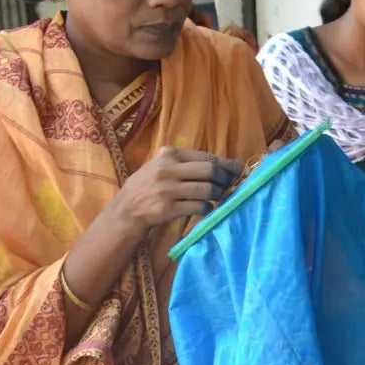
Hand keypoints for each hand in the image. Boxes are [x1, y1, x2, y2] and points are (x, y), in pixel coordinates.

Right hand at [108, 146, 241, 232]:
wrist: (126, 210)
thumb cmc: (148, 186)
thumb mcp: (161, 166)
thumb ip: (186, 163)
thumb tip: (223, 165)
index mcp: (168, 154)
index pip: (206, 156)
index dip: (226, 164)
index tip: (238, 170)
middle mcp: (167, 169)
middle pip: (210, 170)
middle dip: (225, 178)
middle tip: (229, 185)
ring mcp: (168, 189)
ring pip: (207, 189)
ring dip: (218, 194)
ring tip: (217, 197)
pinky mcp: (169, 208)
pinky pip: (200, 207)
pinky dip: (208, 208)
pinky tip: (206, 208)